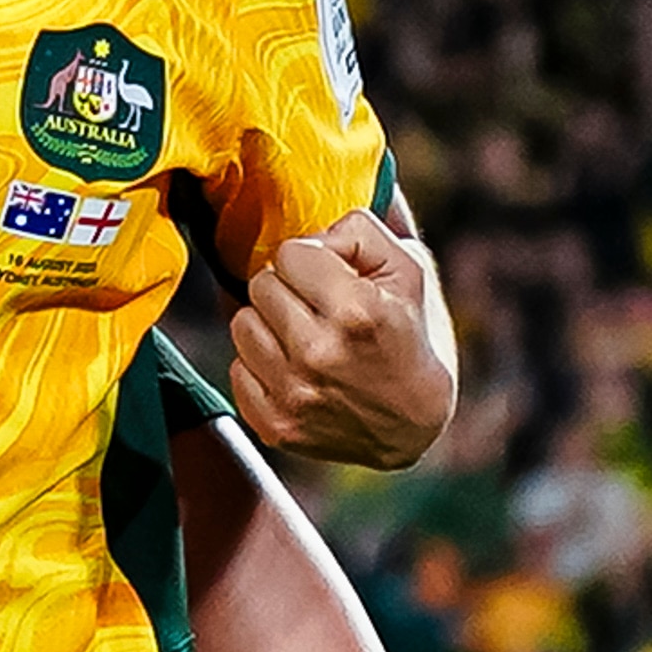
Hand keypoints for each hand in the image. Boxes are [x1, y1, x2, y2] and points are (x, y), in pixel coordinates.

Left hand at [227, 210, 456, 469]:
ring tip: (303, 335)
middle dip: (288, 288)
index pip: (289, 253)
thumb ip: (359, 229)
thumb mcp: (410, 270)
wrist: (414, 425)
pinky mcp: (275, 425)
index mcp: (356, 311)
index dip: (311, 258)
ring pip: (241, 324)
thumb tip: (314, 226)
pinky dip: (260, 365)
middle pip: (261, 285)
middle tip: (317, 306)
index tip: (331, 276)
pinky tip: (293, 367)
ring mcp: (294, 395)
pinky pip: (237, 369)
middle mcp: (319, 354)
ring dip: (269, 324)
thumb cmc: (412, 337)